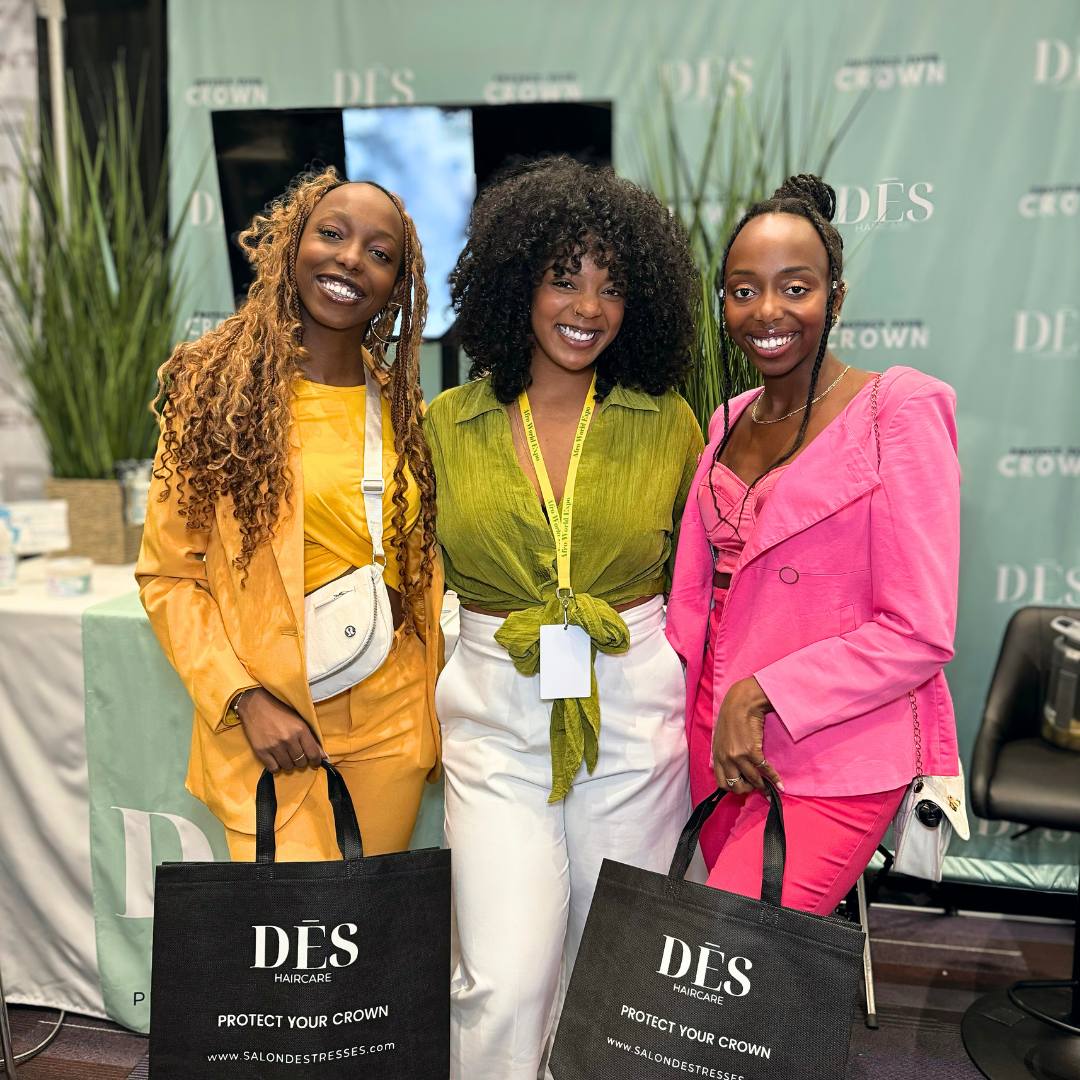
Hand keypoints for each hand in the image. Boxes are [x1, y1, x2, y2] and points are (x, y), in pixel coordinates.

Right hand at [236, 688, 323, 773]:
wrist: (255, 705)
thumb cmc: (280, 711)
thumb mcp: (299, 721)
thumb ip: (312, 740)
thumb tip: (324, 757)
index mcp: (301, 730)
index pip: (313, 754)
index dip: (316, 761)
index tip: (314, 762)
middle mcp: (289, 739)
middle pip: (301, 762)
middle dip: (301, 761)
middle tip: (296, 754)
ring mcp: (275, 746)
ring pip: (288, 767)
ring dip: (289, 764)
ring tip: (285, 755)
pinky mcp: (261, 751)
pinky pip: (274, 768)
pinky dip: (276, 766)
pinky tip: (276, 759)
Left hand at [711, 676, 783, 794]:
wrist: (741, 703)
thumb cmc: (732, 718)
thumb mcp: (722, 739)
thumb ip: (725, 754)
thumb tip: (734, 769)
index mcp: (716, 756)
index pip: (721, 783)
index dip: (733, 788)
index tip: (743, 787)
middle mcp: (725, 759)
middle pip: (735, 786)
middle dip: (747, 790)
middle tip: (755, 786)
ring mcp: (738, 756)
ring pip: (752, 780)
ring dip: (762, 786)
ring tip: (768, 787)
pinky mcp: (751, 752)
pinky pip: (764, 771)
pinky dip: (773, 779)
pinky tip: (779, 784)